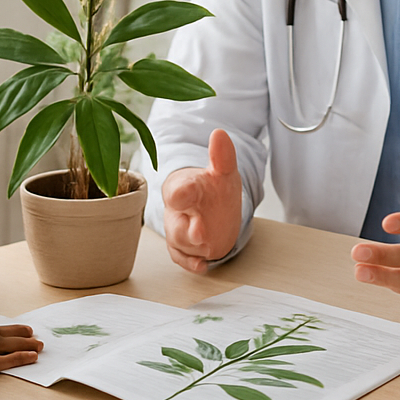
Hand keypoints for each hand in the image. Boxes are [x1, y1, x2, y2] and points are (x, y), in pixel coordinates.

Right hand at [162, 129, 242, 271]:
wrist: (213, 206)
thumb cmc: (213, 188)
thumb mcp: (223, 172)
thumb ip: (222, 156)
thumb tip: (220, 133)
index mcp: (184, 187)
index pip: (177, 190)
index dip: (181, 193)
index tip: (183, 196)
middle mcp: (178, 211)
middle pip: (176, 224)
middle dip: (186, 230)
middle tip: (200, 231)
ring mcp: (181, 230)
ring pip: (179, 242)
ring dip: (193, 247)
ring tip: (208, 244)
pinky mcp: (186, 248)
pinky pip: (182, 258)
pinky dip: (191, 263)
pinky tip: (203, 265)